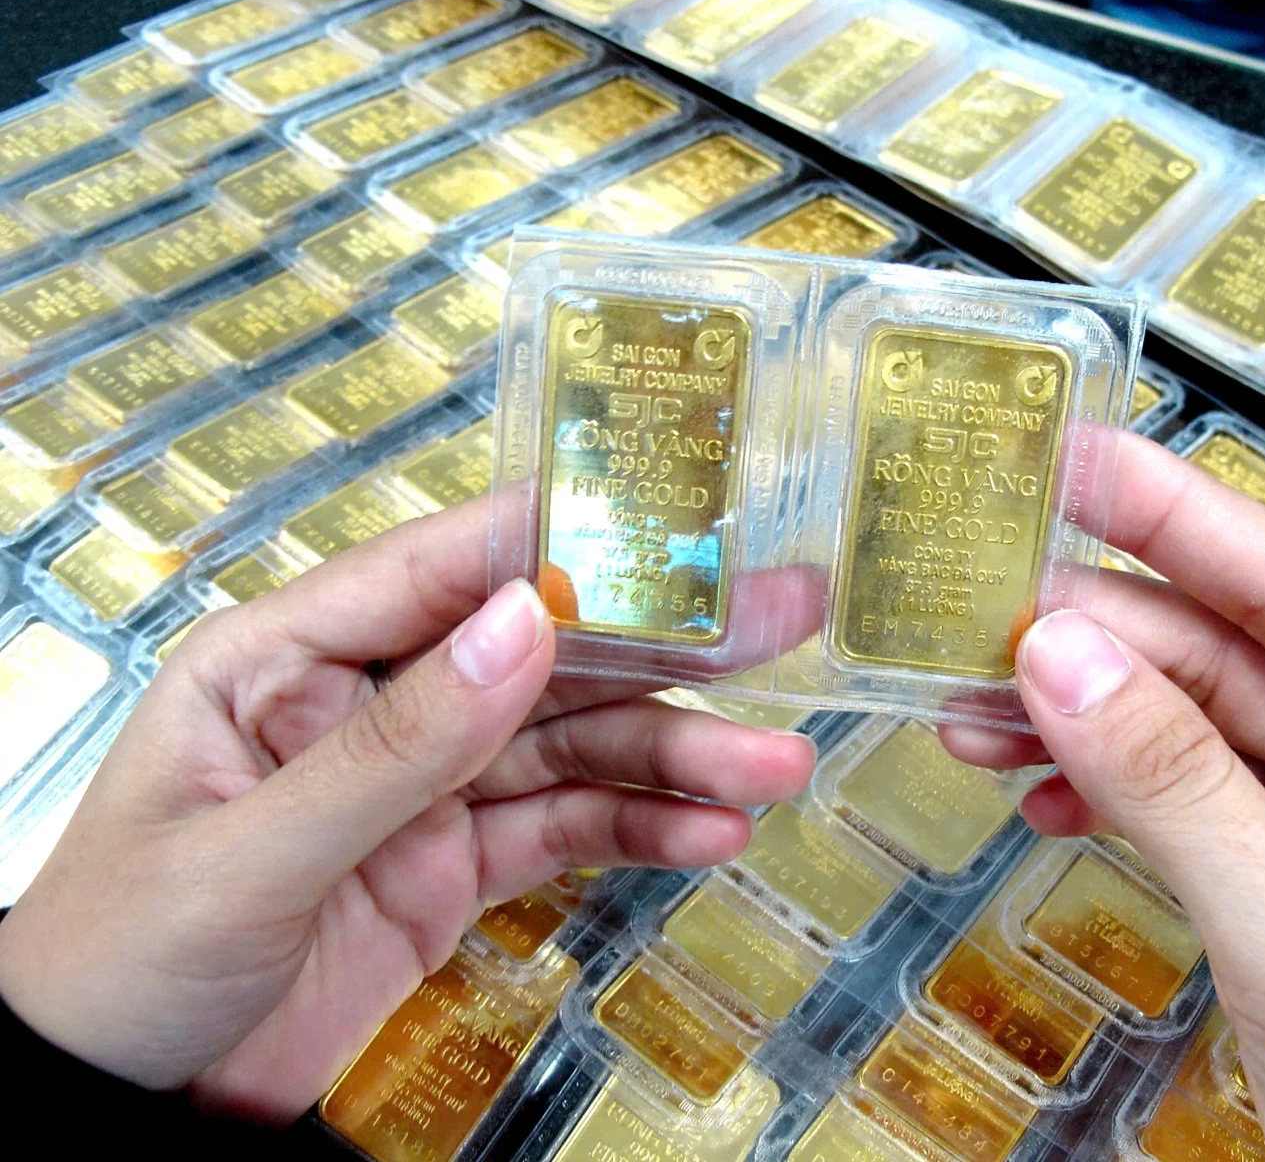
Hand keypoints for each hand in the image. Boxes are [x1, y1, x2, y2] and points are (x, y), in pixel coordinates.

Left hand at [0, 495, 816, 1121]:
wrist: (116, 1110)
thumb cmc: (115, 962)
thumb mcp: (249, 854)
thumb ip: (392, 746)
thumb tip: (520, 626)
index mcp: (288, 658)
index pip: (445, 567)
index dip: (569, 542)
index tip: (682, 528)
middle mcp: (368, 703)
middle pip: (539, 653)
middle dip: (665, 642)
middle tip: (782, 617)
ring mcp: (419, 787)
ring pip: (570, 748)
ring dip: (675, 754)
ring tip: (772, 767)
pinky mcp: (451, 868)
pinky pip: (560, 832)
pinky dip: (639, 831)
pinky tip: (709, 831)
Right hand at [947, 433, 1264, 1159]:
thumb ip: (1183, 794)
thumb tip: (1059, 656)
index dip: (1189, 521)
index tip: (1083, 463)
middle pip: (1241, 662)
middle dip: (1103, 637)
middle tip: (980, 602)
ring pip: (1203, 737)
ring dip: (1084, 717)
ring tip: (972, 704)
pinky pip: (1192, 813)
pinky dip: (1109, 797)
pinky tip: (1037, 785)